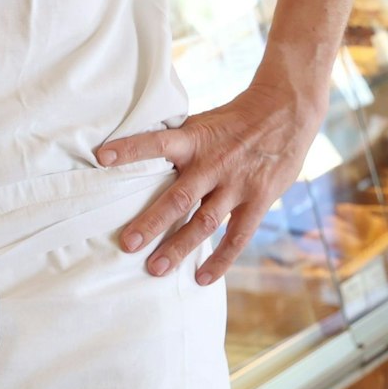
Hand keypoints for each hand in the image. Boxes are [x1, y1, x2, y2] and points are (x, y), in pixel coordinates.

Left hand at [96, 78, 326, 286]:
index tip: (102, 158)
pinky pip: (237, 237)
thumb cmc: (235, 119)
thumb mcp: (203, 122)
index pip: (157, 142)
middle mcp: (213, 164)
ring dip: (179, 247)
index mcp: (195, 139)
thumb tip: (140, 155)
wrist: (285, 111)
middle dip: (151, 222)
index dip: (130, 149)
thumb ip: (179, 143)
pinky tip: (201, 277)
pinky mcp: (258, 201)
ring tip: (155, 269)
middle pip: (178, 198)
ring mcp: (236, 185)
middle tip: (127, 243)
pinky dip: (220, 259)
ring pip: (204, 222)